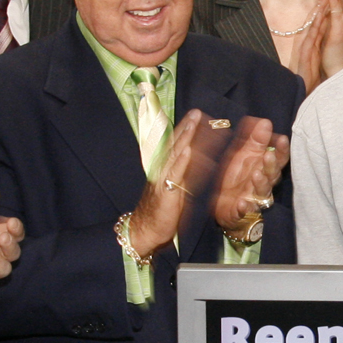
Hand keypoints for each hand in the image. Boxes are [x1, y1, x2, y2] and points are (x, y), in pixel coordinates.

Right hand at [126, 110, 228, 261]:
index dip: (186, 130)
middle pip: (175, 144)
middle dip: (187, 127)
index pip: (176, 145)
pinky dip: (181, 160)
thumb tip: (195, 161)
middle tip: (197, 112)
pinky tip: (187, 149)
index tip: (197, 116)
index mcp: (165, 168)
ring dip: (184, 137)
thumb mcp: (175, 188)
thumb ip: (183, 174)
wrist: (145, 229)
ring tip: (194, 123)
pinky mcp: (165, 191)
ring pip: (175, 154)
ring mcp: (163, 178)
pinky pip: (173, 174)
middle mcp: (162, 170)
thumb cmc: (161, 211)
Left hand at [211, 117, 286, 234]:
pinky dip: (244, 207)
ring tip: (256, 174)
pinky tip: (242, 202)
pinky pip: (245, 210)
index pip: (278, 159)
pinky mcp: (241, 211)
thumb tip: (266, 122)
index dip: (282, 150)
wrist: (224, 204)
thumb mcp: (245, 154)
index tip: (283, 139)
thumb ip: (256, 140)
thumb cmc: (239, 177)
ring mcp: (254, 198)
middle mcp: (264, 184)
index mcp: (265, 168)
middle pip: (273, 175)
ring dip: (261, 183)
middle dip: (271, 166)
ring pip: (262, 192)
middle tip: (267, 155)